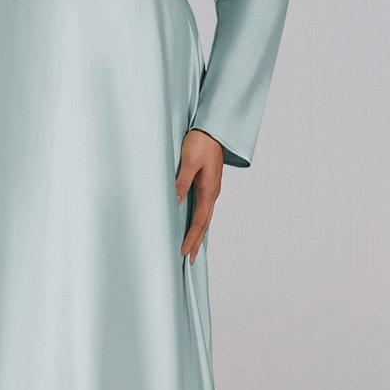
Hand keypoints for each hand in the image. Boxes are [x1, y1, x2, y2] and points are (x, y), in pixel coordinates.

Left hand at [175, 129, 223, 263]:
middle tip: (189, 260)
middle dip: (196, 243)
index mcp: (209, 191)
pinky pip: (204, 208)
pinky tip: (195, 224)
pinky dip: (199, 221)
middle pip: (204, 224)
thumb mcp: (189, 162)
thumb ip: (181, 182)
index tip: (184, 253)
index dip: (191, 239)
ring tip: (192, 248)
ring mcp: (211, 189)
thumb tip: (175, 204)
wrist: (214, 128)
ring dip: (198, 234)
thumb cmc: (201, 142)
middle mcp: (212, 193)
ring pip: (205, 217)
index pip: (199, 222)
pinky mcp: (208, 183)